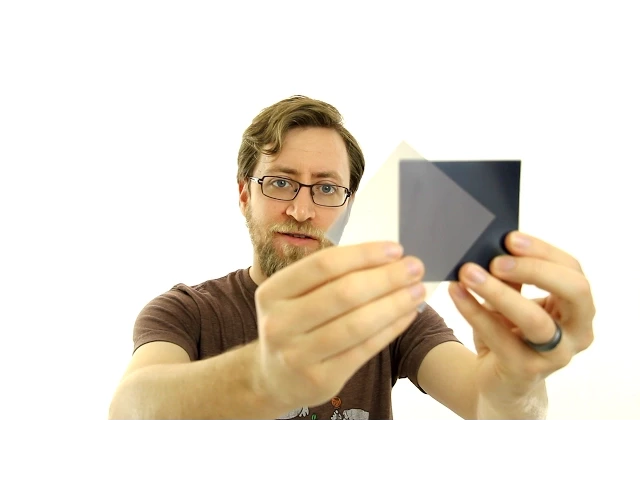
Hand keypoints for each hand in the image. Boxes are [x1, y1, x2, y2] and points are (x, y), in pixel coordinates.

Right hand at [253, 241, 425, 409]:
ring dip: (395, 304)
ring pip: (357, 324)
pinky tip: (407, 315)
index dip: (364, 254)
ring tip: (417, 291)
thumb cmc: (294, 326)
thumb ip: (330, 278)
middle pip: (344, 293)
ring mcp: (297, 355)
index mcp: (272, 292)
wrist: (274, 379)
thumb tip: (388, 258)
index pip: (324, 265)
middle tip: (415, 268)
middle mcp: (279, 323)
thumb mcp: (294, 297)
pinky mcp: (320, 380)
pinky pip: (364, 350)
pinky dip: (391, 329)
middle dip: (386, 277)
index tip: (396, 249)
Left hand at [448, 231, 595, 404]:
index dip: (543, 251)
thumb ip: (511, 277)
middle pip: (573, 291)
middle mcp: (577, 332)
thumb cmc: (509, 334)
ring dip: (499, 292)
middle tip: (496, 259)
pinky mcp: (526, 370)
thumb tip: (493, 247)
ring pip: (536, 320)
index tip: (509, 238)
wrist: (497, 382)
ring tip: (469, 273)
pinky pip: (500, 337)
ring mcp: (555, 355)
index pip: (572, 270)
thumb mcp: (513, 301)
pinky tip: (457, 293)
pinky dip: (474, 312)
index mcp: (576, 308)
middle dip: (535, 269)